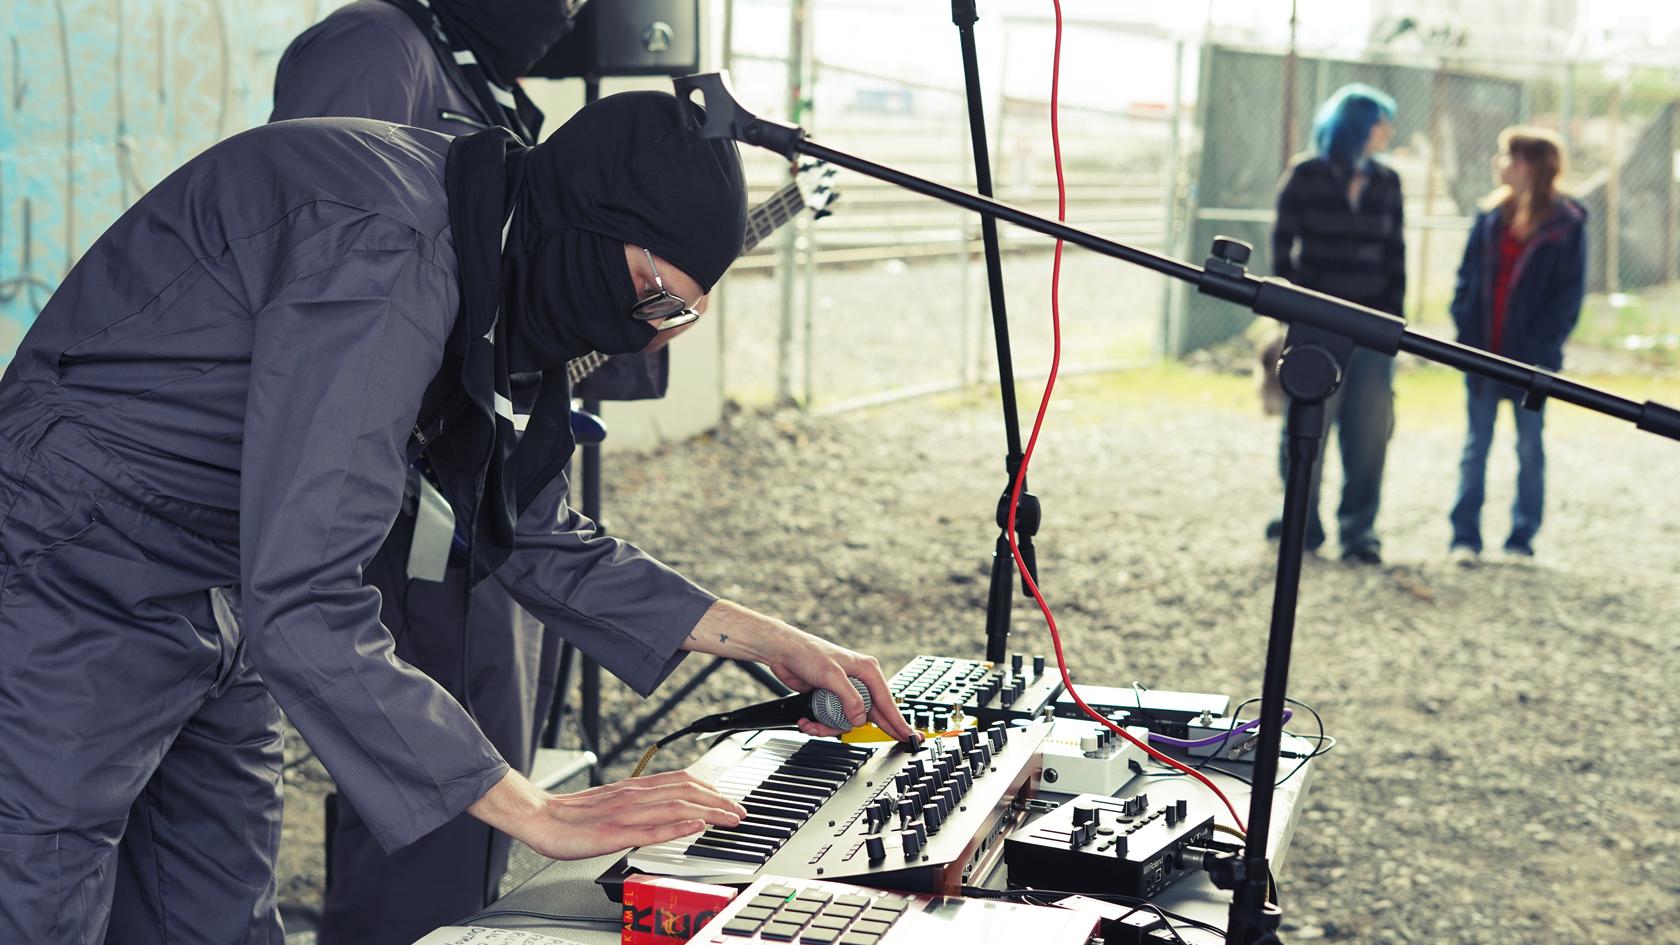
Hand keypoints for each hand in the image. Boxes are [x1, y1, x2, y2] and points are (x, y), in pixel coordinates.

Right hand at [468, 769, 745, 860]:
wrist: (540, 817)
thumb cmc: (575, 814)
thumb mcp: (617, 802)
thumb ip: (644, 802)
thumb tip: (673, 806)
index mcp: (636, 788)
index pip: (684, 782)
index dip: (713, 790)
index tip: (733, 801)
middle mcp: (635, 795)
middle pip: (687, 792)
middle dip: (719, 802)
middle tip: (741, 813)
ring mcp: (626, 813)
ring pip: (674, 807)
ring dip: (707, 812)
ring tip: (729, 819)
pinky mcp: (614, 832)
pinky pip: (649, 829)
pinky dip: (675, 826)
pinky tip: (692, 826)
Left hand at [762, 627, 915, 741]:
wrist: (784, 652)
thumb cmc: (809, 654)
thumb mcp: (832, 676)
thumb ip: (850, 699)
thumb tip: (860, 719)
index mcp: (867, 671)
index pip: (887, 702)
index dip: (898, 722)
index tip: (909, 736)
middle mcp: (860, 681)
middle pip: (871, 714)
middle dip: (867, 730)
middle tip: (893, 744)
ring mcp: (845, 691)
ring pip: (848, 721)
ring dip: (830, 727)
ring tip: (814, 726)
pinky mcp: (831, 698)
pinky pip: (833, 719)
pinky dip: (820, 724)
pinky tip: (808, 722)